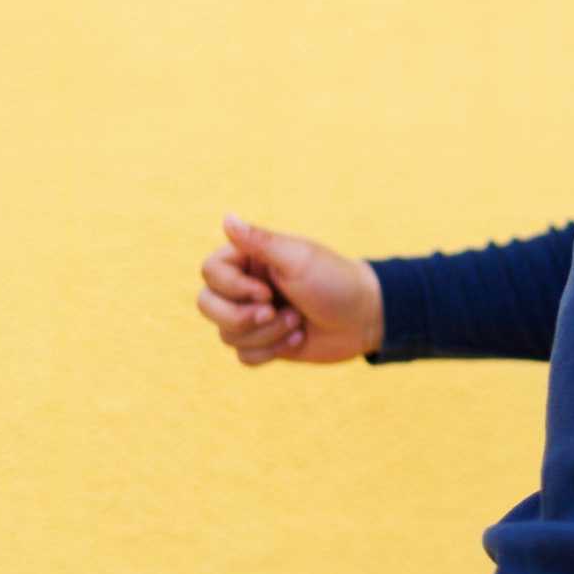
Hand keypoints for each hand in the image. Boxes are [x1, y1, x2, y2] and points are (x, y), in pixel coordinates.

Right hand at [196, 212, 384, 366]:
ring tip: (297, 323)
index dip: (232, 286)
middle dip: (240, 317)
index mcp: (251, 259)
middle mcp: (247, 286)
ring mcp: (255, 316)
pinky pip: (244, 356)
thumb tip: (226, 217)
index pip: (210, 271)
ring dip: (266, 334)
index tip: (267, 290)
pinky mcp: (265, 343)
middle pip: (206, 305)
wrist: (366, 318)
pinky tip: (298, 339)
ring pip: (226, 334)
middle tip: (274, 312)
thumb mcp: (298, 258)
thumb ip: (259, 241)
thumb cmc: (335, 281)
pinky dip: (271, 351)